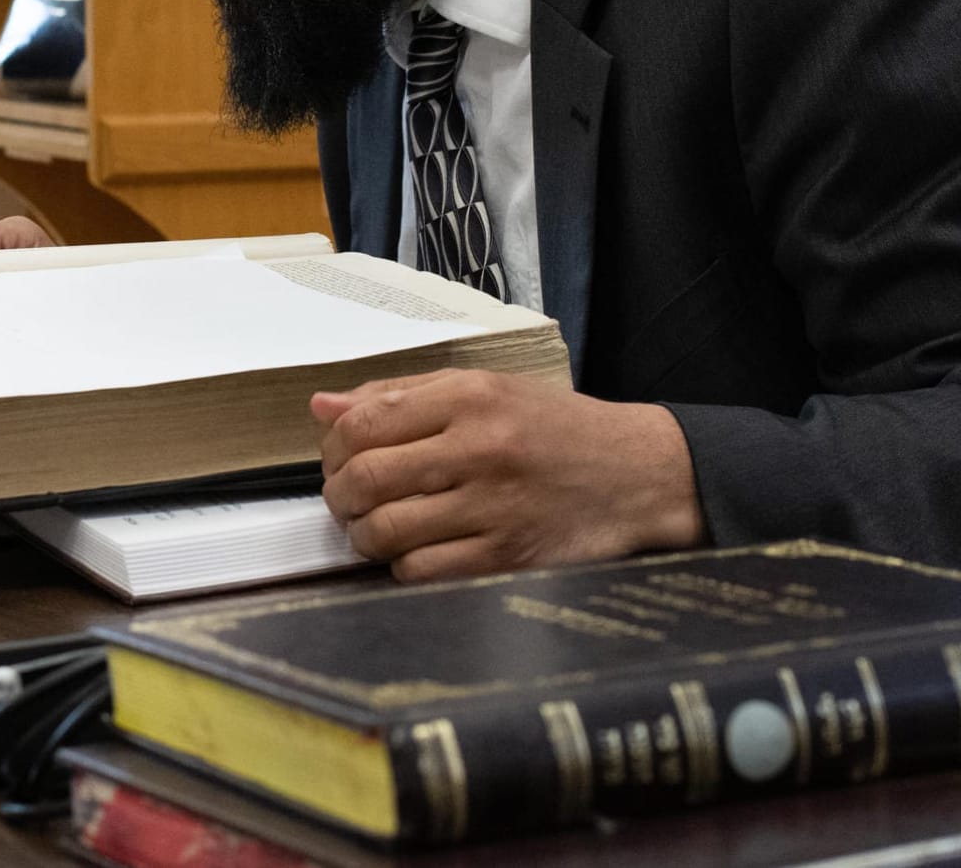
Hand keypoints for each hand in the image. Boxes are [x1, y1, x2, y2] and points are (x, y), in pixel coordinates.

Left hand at [313, 370, 703, 581]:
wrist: (638, 475)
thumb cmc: (556, 430)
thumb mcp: (488, 390)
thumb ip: (402, 395)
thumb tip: (322, 408)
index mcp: (472, 397)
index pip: (365, 423)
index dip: (334, 447)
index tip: (338, 459)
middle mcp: (481, 448)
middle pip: (367, 478)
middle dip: (339, 495)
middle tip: (347, 499)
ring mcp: (495, 507)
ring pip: (386, 531)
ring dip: (365, 535)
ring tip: (376, 527)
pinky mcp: (507, 558)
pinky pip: (421, 571)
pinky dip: (403, 566)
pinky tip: (416, 551)